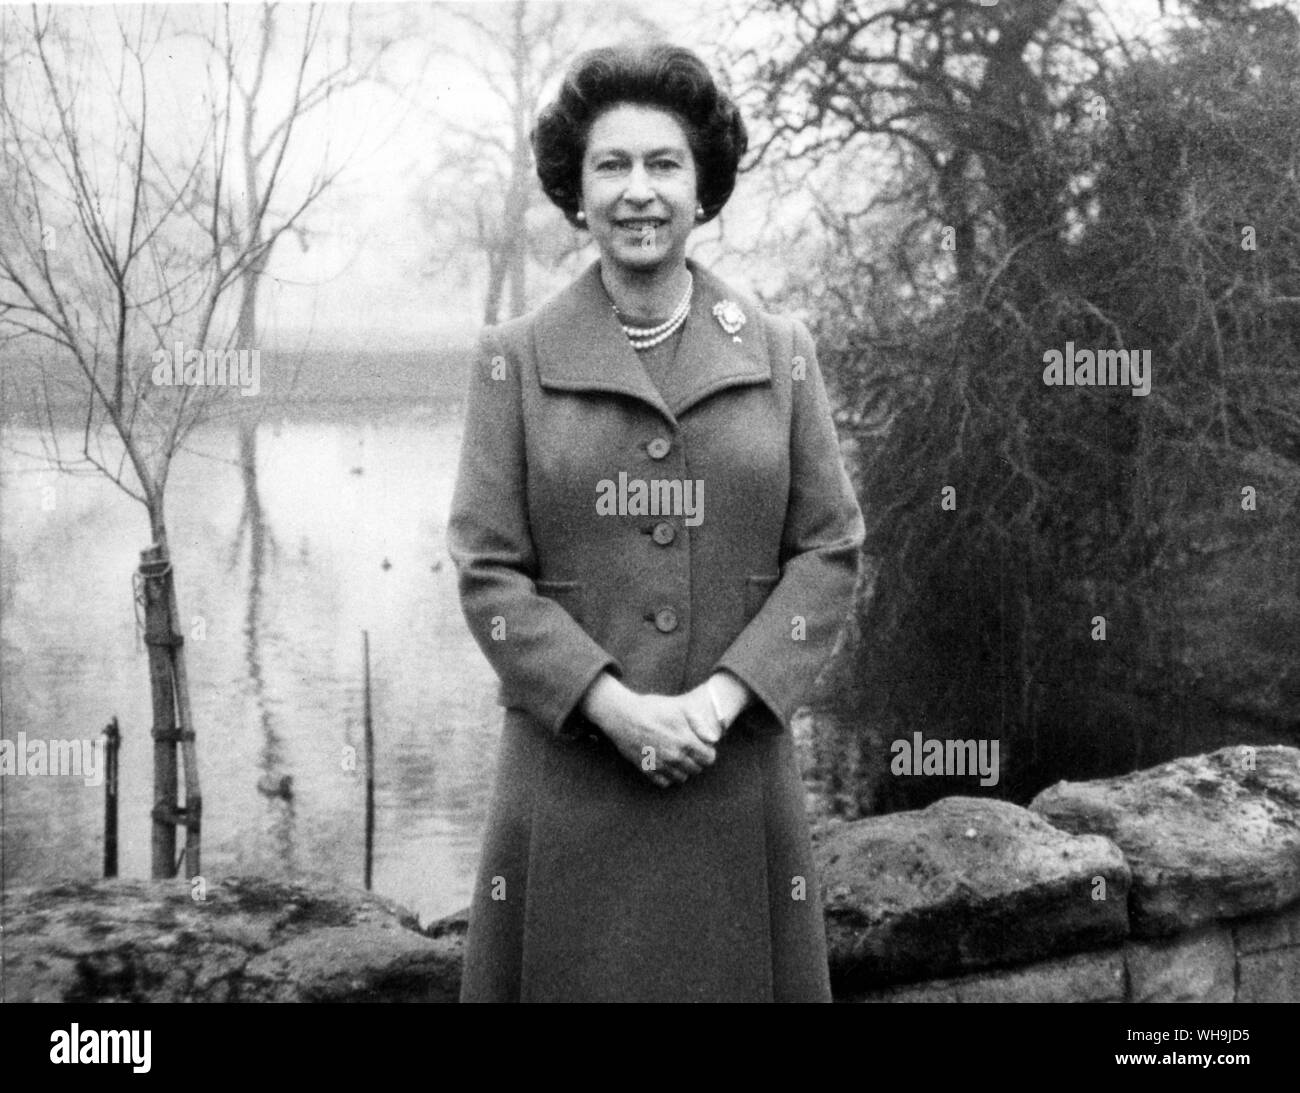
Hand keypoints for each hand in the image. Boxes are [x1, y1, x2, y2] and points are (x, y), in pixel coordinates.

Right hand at [580, 675, 717, 788]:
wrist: (623, 716)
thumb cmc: (652, 709)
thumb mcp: (680, 708)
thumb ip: (700, 724)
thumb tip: (714, 740)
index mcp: (685, 742)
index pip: (709, 759)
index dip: (707, 751)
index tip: (701, 745)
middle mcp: (674, 758)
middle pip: (696, 769)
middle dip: (696, 760)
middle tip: (688, 748)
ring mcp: (660, 766)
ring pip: (681, 778)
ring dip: (682, 769)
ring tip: (676, 755)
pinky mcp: (647, 770)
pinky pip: (664, 782)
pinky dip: (667, 776)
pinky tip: (664, 762)